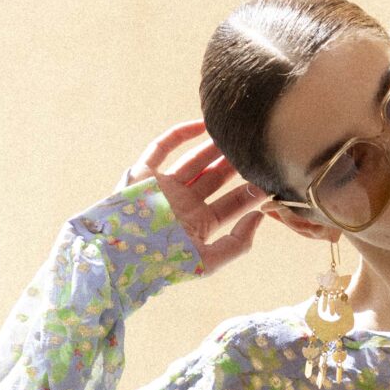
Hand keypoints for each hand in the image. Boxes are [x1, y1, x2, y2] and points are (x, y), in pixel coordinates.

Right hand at [125, 121, 266, 274]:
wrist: (119, 259)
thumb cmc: (162, 265)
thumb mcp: (207, 262)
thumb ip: (237, 244)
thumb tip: (259, 217)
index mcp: (198, 224)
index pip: (231, 204)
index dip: (250, 192)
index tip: (269, 177)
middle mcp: (183, 204)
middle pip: (214, 179)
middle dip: (234, 165)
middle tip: (255, 150)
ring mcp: (163, 187)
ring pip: (193, 161)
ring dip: (213, 147)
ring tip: (234, 133)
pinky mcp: (143, 173)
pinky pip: (162, 147)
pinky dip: (180, 134)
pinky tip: (202, 125)